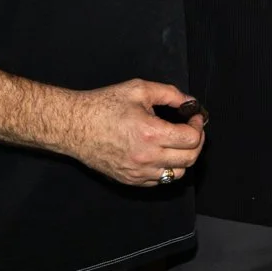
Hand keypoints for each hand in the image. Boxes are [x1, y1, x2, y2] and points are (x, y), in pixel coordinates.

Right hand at [67, 79, 206, 187]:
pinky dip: (165, 168)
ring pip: (177, 174)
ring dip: (182, 158)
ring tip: (175, 142)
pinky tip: (159, 153)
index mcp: (151, 134)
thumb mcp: (138, 90)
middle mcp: (147, 158)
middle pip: (189, 159)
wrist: (73, 126)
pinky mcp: (129, 180)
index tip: (193, 117)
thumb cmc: (103, 105)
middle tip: (190, 129)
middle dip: (196, 143)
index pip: (192, 139)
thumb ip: (170, 94)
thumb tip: (190, 102)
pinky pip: (158, 180)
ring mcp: (138, 172)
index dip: (198, 126)